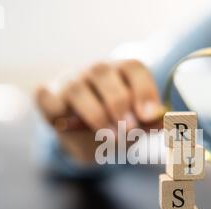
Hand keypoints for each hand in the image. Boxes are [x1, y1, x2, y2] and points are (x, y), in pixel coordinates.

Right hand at [35, 60, 165, 163]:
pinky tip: (68, 127)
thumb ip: (149, 123)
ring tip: (109, 136)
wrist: (81, 137)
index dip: (143, 89)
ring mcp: (69, 80)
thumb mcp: (135, 126)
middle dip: (119, 103)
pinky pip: (50, 99)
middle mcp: (95, 71)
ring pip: (78, 88)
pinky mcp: (46, 95)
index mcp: (121, 73)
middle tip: (129, 129)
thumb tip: (164, 121)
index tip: (150, 115)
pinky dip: (59, 113)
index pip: (133, 68)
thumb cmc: (114, 125)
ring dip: (95, 114)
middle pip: (105, 73)